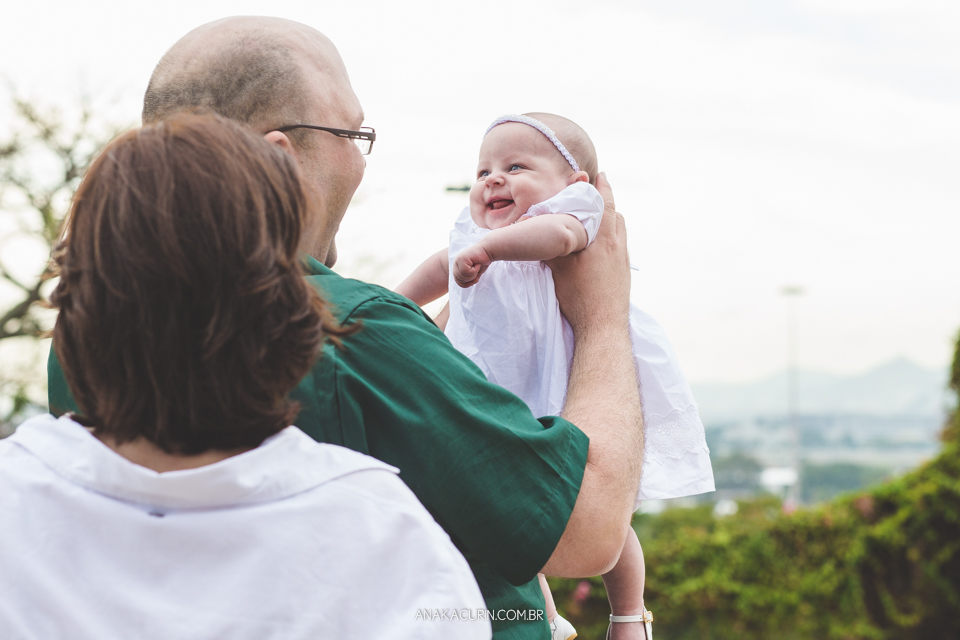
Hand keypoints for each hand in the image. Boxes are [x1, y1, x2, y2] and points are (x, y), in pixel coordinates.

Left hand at [453, 243, 491, 287]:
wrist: (488, 251)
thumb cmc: (482, 261)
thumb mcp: (474, 273)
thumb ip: (468, 279)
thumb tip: (464, 285)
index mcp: (457, 266)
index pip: (457, 280)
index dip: (466, 284)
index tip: (473, 281)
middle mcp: (456, 262)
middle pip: (459, 279)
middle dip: (470, 279)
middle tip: (477, 273)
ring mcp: (458, 260)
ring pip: (462, 276)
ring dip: (473, 274)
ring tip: (477, 266)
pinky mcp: (462, 258)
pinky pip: (466, 271)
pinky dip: (474, 270)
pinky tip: (477, 263)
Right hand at [546, 173, 630, 333]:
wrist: (602, 328)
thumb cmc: (580, 296)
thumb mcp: (560, 266)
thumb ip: (553, 243)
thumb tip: (540, 228)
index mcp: (605, 239)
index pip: (606, 204)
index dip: (602, 187)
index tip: (600, 174)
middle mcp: (619, 247)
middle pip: (617, 216)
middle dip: (606, 203)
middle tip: (595, 195)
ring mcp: (623, 263)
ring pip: (619, 233)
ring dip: (610, 222)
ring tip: (595, 222)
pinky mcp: (623, 276)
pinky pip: (619, 249)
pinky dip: (610, 241)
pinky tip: (598, 251)